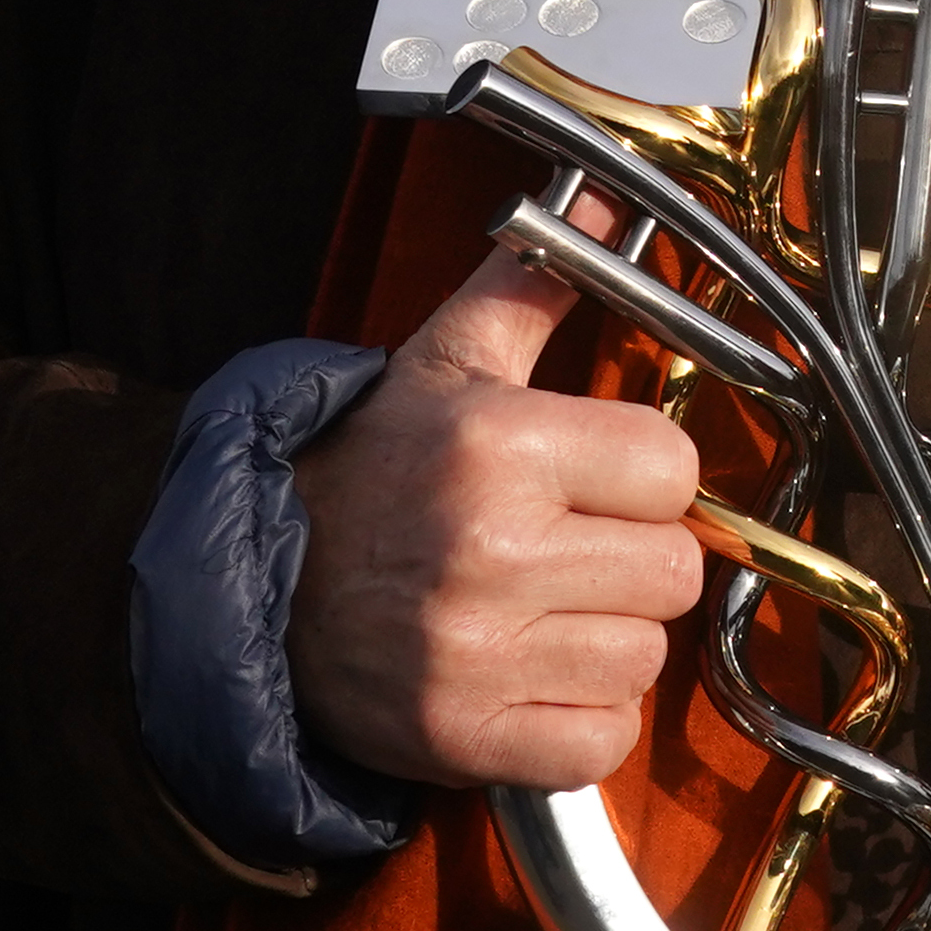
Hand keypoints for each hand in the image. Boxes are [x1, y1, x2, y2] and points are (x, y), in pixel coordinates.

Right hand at [287, 245, 704, 788]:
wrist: (256, 589)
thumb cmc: (369, 472)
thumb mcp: (445, 363)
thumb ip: (535, 280)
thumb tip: (607, 191)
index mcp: (496, 447)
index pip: (672, 469)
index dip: (643, 477)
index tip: (595, 482)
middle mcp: (490, 550)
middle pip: (674, 571)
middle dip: (632, 560)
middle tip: (568, 549)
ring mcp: (476, 655)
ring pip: (645, 658)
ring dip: (608, 641)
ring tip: (539, 612)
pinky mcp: (465, 739)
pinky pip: (603, 739)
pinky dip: (581, 720)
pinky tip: (529, 677)